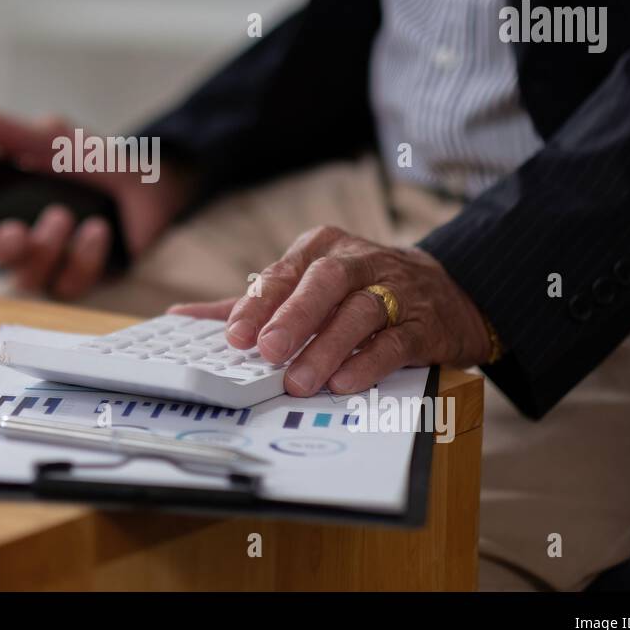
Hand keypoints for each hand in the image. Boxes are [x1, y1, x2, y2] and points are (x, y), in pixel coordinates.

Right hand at [0, 108, 193, 297]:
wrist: (153, 184)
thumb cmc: (98, 164)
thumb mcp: (59, 139)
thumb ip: (19, 134)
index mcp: (11, 202)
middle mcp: (27, 236)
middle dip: (3, 245)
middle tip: (13, 229)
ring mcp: (53, 262)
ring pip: (30, 276)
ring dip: (45, 247)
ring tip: (63, 215)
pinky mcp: (82, 279)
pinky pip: (71, 282)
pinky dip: (84, 255)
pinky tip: (96, 230)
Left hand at [169, 225, 492, 395]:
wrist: (448, 294)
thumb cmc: (361, 289)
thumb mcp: (306, 284)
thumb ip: (252, 302)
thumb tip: (182, 316)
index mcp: (323, 248)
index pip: (286, 271)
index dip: (260, 303)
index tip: (236, 334)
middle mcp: (359, 261)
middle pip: (325, 282)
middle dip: (294, 316)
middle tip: (269, 351)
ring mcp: (396, 290)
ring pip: (360, 312)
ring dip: (328, 347)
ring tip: (301, 380)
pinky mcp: (424, 323)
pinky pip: (396, 341)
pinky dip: (370, 361)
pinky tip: (346, 381)